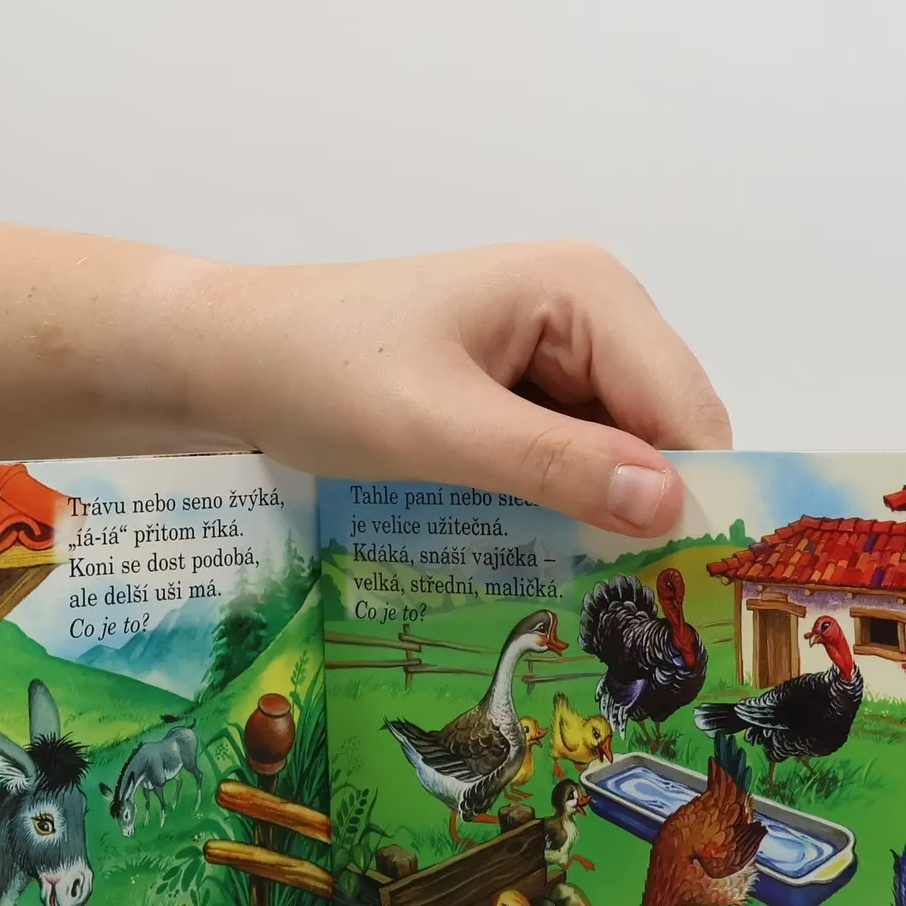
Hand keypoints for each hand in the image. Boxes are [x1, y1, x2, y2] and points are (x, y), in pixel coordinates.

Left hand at [0, 186, 729, 537]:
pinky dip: (550, 507)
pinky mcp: (513, 391)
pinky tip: (522, 556)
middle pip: (660, 435)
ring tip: (568, 598)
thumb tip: (673, 509)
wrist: (217, 357)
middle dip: (640, 514)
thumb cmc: (317, 372)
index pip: (685, 412)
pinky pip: (564, 460)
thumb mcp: (437, 427)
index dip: (689, 501)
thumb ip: (556, 466)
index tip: (676, 601)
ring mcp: (550, 352)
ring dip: (591, 519)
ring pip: (614, 458)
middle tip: (612, 614)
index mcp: (588, 292)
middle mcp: (588, 312)